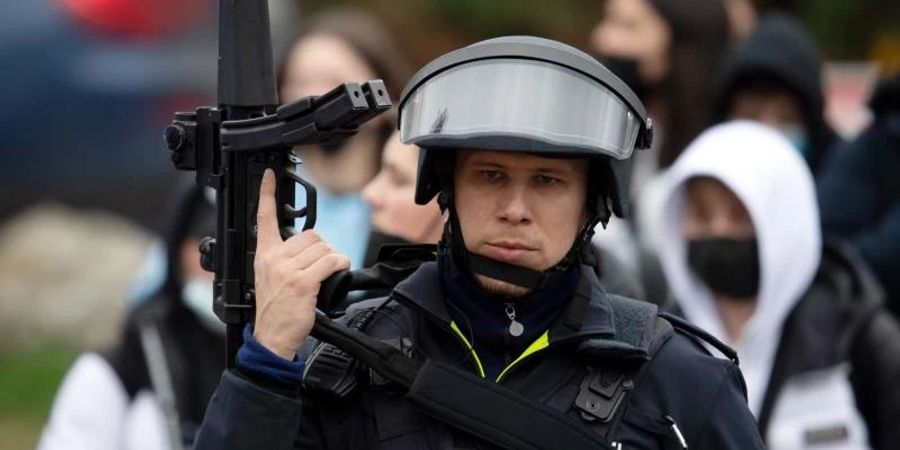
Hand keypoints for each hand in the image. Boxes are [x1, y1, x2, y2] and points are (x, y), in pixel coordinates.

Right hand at [252, 169, 349, 358]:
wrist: (271, 337)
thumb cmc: (274, 310)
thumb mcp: (268, 278)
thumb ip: (281, 258)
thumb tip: (306, 245)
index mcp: (263, 255)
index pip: (263, 218)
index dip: (266, 194)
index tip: (269, 175)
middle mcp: (273, 258)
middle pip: (310, 235)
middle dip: (321, 248)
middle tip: (318, 267)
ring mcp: (288, 270)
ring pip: (323, 248)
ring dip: (332, 258)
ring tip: (326, 274)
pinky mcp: (303, 282)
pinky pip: (330, 261)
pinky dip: (340, 264)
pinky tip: (337, 272)